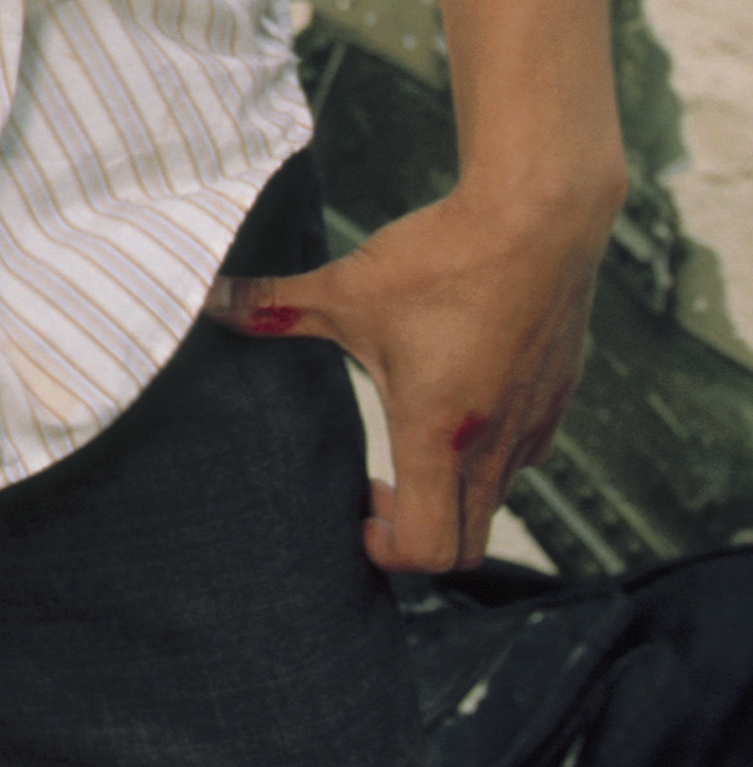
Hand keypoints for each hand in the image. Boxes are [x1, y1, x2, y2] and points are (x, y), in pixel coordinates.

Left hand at [204, 179, 614, 570]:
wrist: (537, 216)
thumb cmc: (443, 257)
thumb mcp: (346, 287)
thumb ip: (274, 305)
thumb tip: (208, 301)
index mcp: (439, 434)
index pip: (427, 549)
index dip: (387, 549)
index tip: (360, 507)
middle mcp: (496, 446)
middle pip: (467, 546)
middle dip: (418, 532)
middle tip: (380, 486)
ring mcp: (535, 424)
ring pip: (497, 500)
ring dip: (453, 492)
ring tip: (412, 438)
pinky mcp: (558, 396)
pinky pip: (525, 455)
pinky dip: (488, 453)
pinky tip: (458, 396)